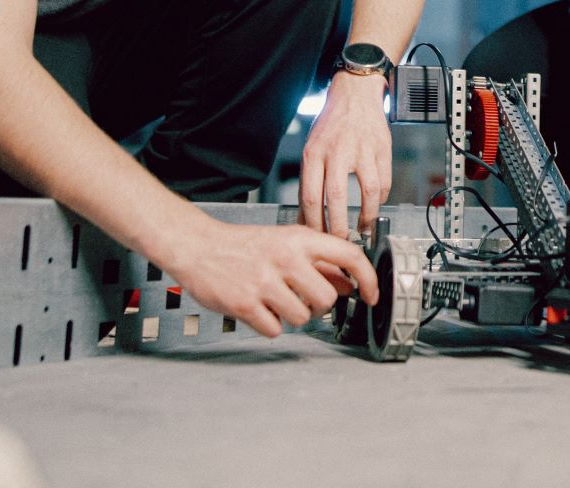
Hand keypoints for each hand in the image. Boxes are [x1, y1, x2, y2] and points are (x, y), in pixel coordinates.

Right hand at [155, 215, 378, 337]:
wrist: (198, 246)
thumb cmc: (244, 245)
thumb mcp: (285, 243)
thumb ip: (319, 263)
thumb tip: (350, 285)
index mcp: (300, 239)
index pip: (350, 256)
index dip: (368, 279)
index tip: (372, 295)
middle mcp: (286, 258)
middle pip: (327, 298)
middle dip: (319, 306)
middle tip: (303, 299)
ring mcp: (265, 282)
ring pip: (303, 317)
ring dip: (292, 316)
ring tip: (276, 301)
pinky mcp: (245, 304)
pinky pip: (275, 330)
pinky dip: (269, 325)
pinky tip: (259, 309)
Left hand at [300, 71, 392, 237]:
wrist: (355, 93)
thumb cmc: (331, 122)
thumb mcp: (311, 147)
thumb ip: (310, 179)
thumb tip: (308, 215)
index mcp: (314, 153)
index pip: (310, 196)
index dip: (314, 222)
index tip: (317, 237)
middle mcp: (337, 151)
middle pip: (336, 198)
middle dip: (338, 226)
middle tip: (340, 240)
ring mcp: (362, 150)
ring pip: (367, 192)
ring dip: (366, 216)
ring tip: (362, 228)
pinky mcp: (382, 149)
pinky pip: (384, 182)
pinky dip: (381, 199)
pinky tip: (375, 206)